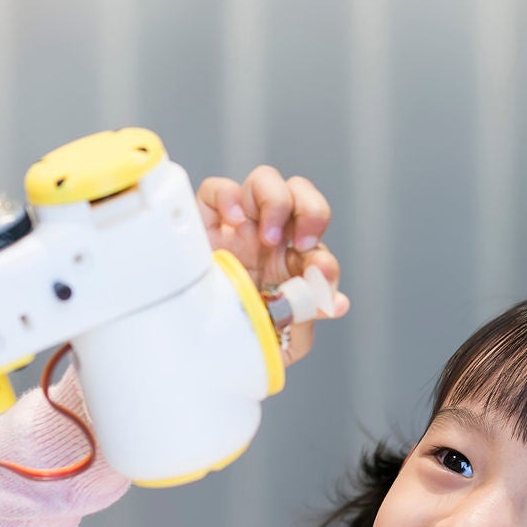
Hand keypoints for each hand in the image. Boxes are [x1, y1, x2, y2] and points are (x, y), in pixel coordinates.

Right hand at [195, 166, 349, 364]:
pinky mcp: (203, 222)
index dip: (325, 259)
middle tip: (301, 244)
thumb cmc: (234, 340)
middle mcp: (265, 239)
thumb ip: (307, 318)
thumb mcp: (279, 341)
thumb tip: (336, 303)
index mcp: (287, 264)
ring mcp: (234, 227)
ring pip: (266, 180)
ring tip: (266, 238)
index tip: (320, 275)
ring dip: (276, 202)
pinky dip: (228, 196)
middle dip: (312, 211)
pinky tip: (234, 222)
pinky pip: (216, 189)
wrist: (190, 346)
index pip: (318, 246)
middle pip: (301, 195)